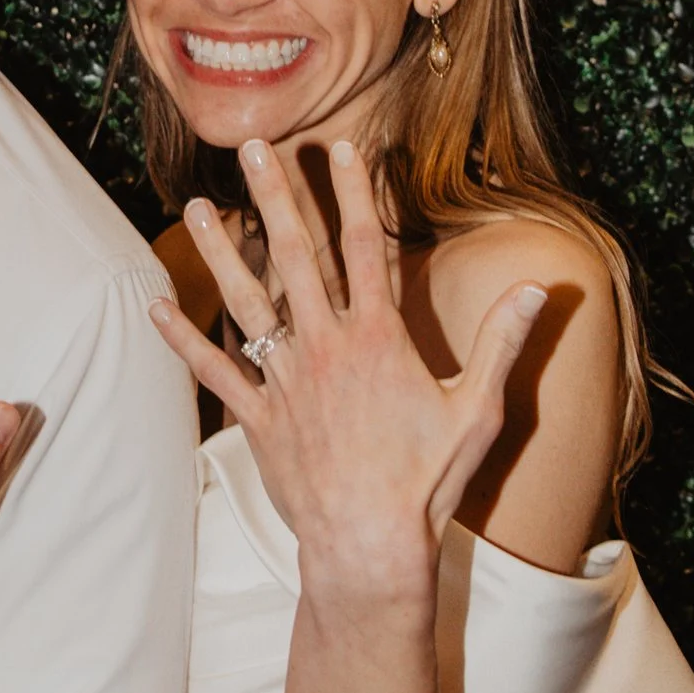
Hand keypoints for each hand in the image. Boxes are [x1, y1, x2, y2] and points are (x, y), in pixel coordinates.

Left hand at [149, 136, 546, 612]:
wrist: (370, 544)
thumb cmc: (429, 482)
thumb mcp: (478, 409)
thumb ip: (501, 342)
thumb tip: (536, 289)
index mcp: (377, 338)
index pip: (366, 246)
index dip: (354, 192)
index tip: (342, 147)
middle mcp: (325, 347)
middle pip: (296, 256)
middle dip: (275, 197)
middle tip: (253, 148)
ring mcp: (286, 380)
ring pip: (246, 302)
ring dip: (222, 251)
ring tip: (198, 207)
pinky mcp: (259, 418)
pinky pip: (216, 371)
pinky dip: (185, 339)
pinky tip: (158, 308)